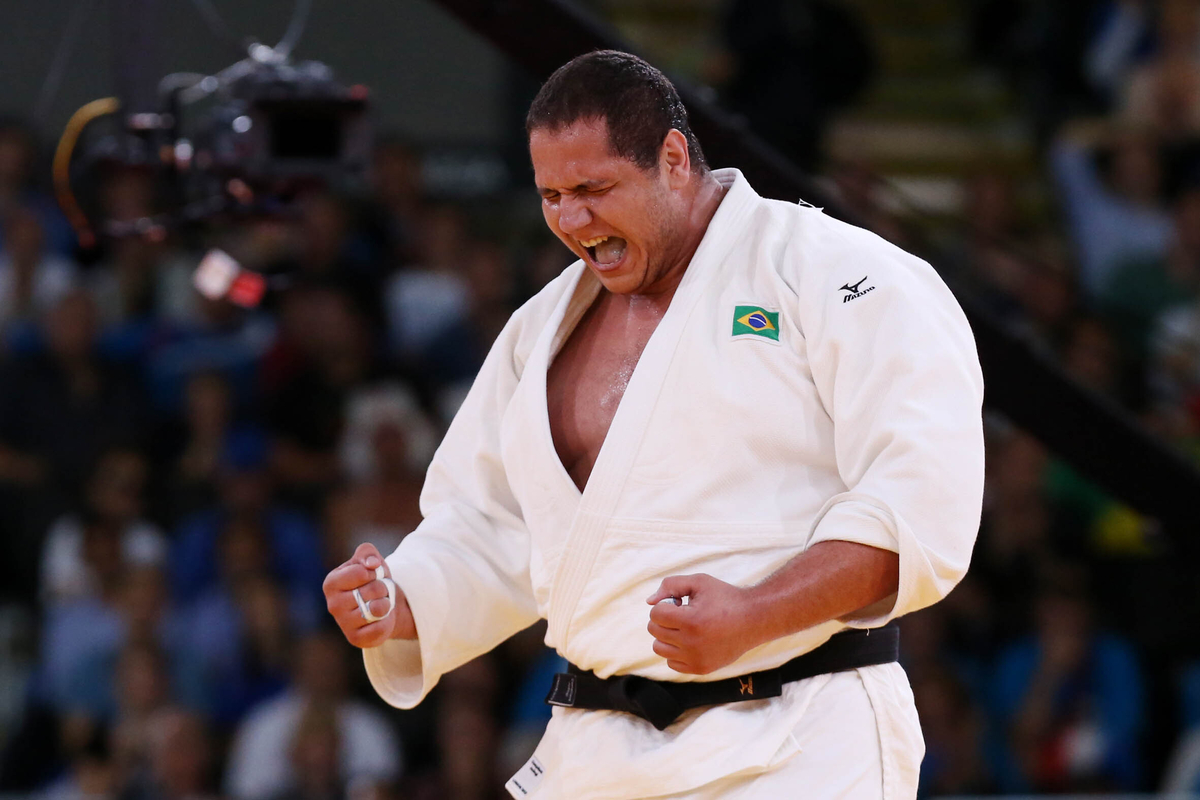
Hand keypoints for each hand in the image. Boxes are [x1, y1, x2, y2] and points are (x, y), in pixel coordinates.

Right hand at [324, 543, 416, 647]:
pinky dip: (386, 622)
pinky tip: (380, 619)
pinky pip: (379, 629)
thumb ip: (368, 552)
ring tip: (382, 604)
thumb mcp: (371, 560)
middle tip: (380, 591)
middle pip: (372, 590)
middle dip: (383, 587)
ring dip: (386, 604)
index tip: (373, 575)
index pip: (360, 572)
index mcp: (331, 583)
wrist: (383, 605)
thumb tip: (372, 563)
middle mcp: (333, 604)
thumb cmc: (373, 580)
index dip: (374, 572)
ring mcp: (343, 623)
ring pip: (377, 609)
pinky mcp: (355, 639)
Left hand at [646, 573, 763, 674]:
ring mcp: (696, 659)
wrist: (754, 619)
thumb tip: (649, 602)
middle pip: (655, 631)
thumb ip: (670, 585)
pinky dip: (676, 651)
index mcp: (691, 621)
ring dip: (666, 635)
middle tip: (684, 613)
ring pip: (659, 648)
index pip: (655, 614)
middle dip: (664, 619)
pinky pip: (672, 663)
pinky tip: (691, 640)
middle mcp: (692, 643)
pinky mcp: (701, 669)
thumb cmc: (725, 597)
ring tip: (685, 627)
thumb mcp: (699, 582)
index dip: (665, 604)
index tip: (680, 602)